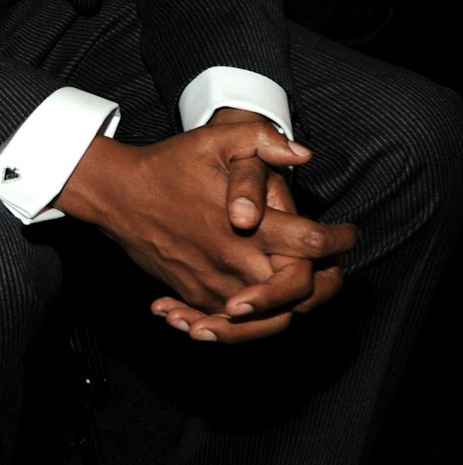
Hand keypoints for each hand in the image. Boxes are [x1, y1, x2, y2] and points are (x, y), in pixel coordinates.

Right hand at [148, 110, 352, 341]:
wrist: (116, 194)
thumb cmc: (167, 165)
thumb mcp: (214, 139)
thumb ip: (260, 140)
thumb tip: (302, 154)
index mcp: (248, 226)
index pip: (311, 245)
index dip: (340, 241)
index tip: (348, 234)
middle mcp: (234, 260)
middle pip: (298, 293)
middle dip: (326, 283)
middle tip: (333, 269)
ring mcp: (212, 283)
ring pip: (267, 320)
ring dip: (292, 309)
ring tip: (304, 290)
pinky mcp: (193, 294)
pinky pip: (231, 324)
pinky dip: (251, 323)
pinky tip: (257, 304)